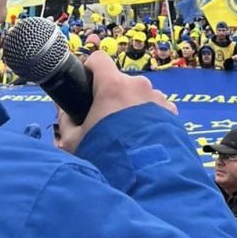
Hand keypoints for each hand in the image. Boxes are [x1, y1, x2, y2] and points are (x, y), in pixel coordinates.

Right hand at [54, 53, 176, 153]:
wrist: (145, 178)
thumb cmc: (106, 155)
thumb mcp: (74, 141)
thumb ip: (66, 120)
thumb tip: (63, 110)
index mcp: (113, 86)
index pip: (99, 59)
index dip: (90, 68)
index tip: (86, 82)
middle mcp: (138, 86)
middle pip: (120, 81)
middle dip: (112, 96)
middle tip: (105, 121)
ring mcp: (158, 98)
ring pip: (140, 95)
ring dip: (132, 107)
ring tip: (127, 134)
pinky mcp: (172, 113)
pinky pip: (157, 108)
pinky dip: (149, 118)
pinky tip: (143, 138)